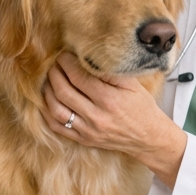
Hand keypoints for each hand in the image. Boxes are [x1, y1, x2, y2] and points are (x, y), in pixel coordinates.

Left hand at [41, 53, 187, 188]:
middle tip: (53, 63)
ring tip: (49, 79)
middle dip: (54, 73)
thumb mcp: (132, 84)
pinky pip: (57, 127)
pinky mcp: (83, 140)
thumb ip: (109, 71)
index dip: (66, 63)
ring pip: (56, 109)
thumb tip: (87, 56)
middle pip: (64, 91)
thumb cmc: (141, 107)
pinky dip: (47, 112)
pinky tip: (47, 100)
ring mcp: (88, 130)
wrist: (148, 137)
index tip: (63, 54)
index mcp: (109, 100)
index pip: (78, 77)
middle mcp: (96, 116)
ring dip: (47, 91)